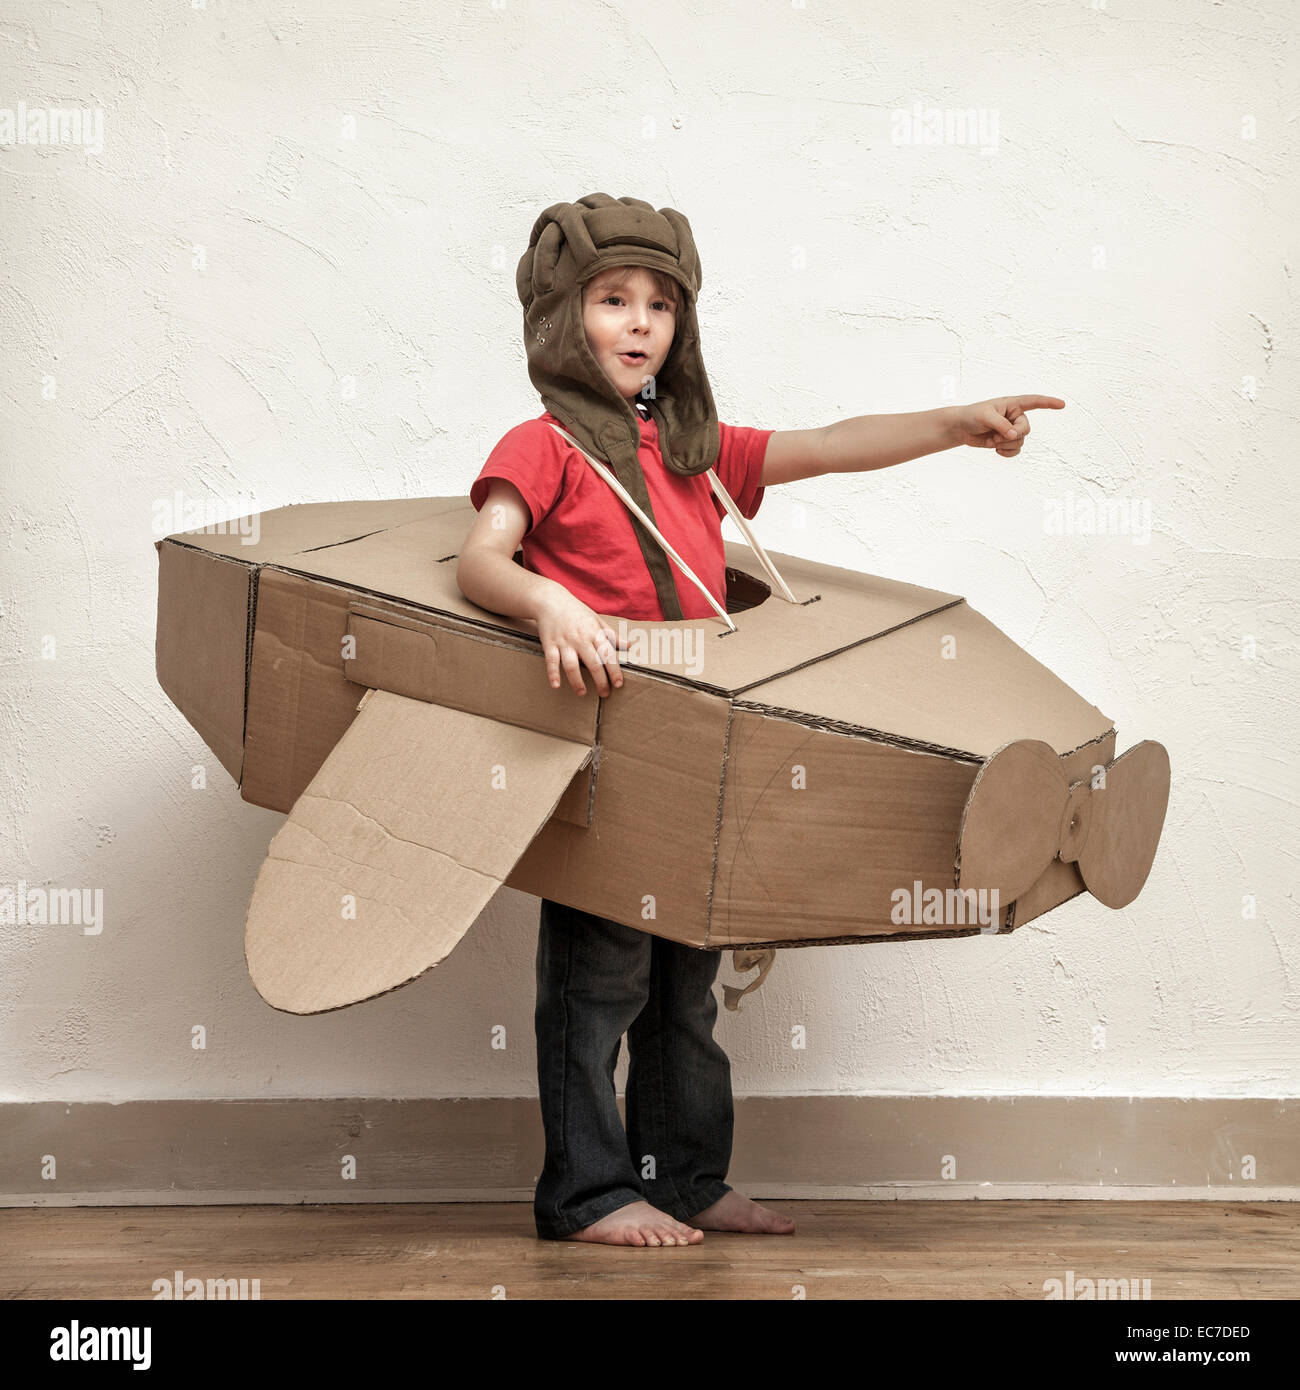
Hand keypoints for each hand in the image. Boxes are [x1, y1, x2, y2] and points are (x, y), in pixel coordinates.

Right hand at [535, 588, 626, 696]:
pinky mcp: (549, 644)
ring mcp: (564, 642)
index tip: (619, 684)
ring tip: (582, 693)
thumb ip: (612, 635)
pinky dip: (553, 674)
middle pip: (593, 663)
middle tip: (605, 694)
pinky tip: (556, 685)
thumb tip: (629, 645)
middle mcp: (580, 639)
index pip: (608, 655)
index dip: (614, 671)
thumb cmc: (576, 611)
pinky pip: (551, 661)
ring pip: (572, 665)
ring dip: (577, 681)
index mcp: (594, 633)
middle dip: (600, 681)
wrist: (551, 600)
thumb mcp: (597, 620)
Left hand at [949, 396, 1065, 456]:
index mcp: (1013, 404)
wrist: (962, 428)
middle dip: (1013, 436)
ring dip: (1006, 445)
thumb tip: (1014, 435)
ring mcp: (1012, 430)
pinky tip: (996, 450)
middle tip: (997, 437)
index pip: (1034, 401)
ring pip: (1020, 441)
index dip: (1049, 403)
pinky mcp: (1006, 441)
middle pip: (1026, 429)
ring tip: (992, 441)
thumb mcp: (986, 416)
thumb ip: (1001, 425)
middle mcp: (1015, 416)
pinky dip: (1006, 453)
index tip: (1062, 405)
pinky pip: (1015, 450)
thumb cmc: (972, 416)